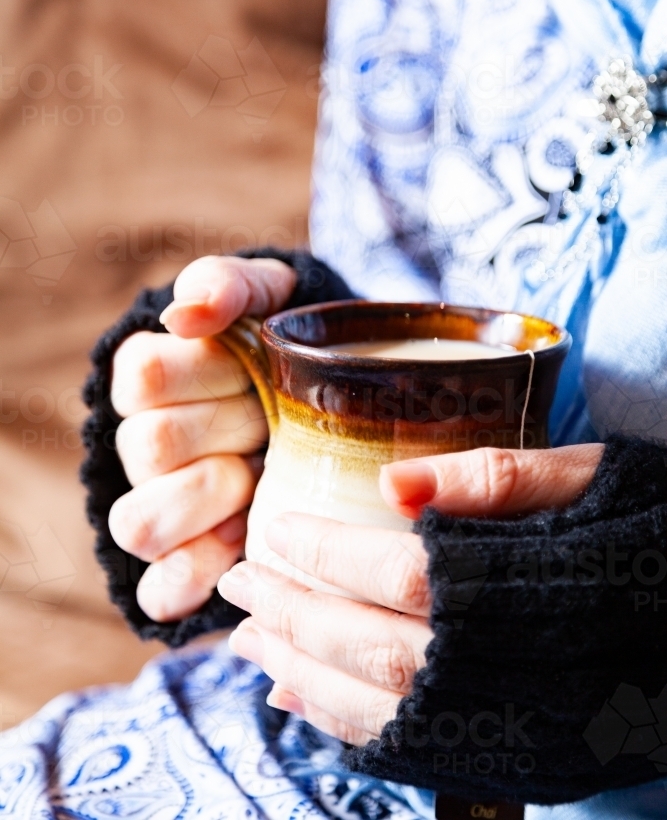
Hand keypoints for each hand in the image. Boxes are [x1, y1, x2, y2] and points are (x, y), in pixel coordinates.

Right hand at [108, 254, 295, 621]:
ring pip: (137, 523)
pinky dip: (193, 576)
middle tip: (271, 424)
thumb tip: (181, 314)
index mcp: (149, 378)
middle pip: (150, 447)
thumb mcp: (270, 297)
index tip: (258, 372)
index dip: (209, 377)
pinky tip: (238, 551)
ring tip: (257, 482)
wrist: (330, 405)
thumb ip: (228, 284)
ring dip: (206, 505)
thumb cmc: (291, 348)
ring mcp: (158, 508)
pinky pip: (160, 589)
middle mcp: (141, 446)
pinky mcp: (185, 564)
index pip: (145, 376)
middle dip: (228, 432)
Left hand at [219, 443, 602, 743]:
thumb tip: (392, 480)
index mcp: (529, 587)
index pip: (402, 573)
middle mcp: (513, 666)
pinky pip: (406, 748)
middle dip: (293, 612)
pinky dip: (340, 722)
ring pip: (381, 706)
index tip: (274, 527)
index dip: (327, 551)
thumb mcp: (586, 479)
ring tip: (249, 639)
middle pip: (374, 645)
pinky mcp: (512, 753)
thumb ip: (494, 478)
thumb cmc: (643, 533)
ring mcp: (511, 719)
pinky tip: (297, 697)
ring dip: (300, 671)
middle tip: (237, 581)